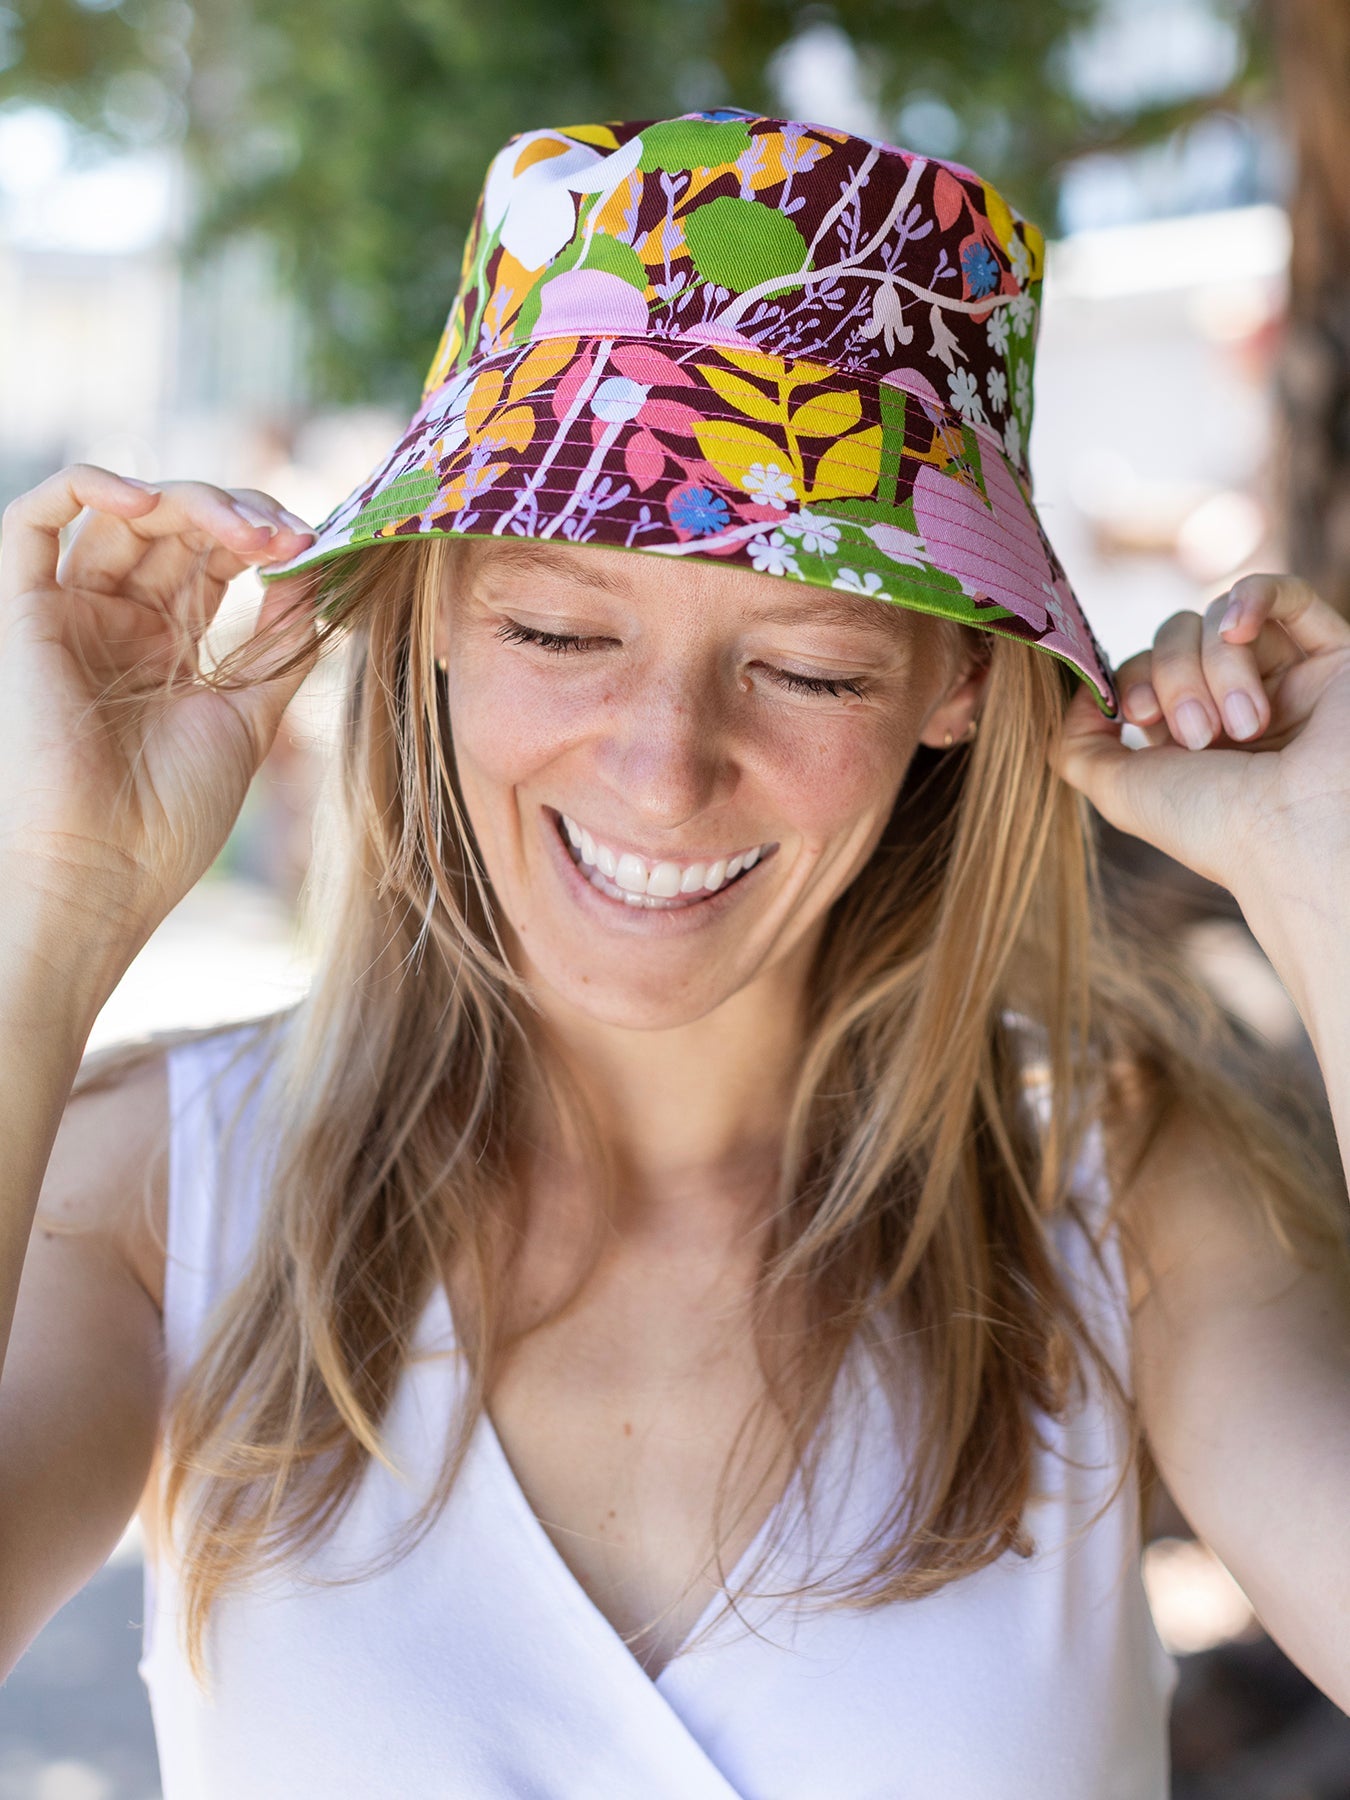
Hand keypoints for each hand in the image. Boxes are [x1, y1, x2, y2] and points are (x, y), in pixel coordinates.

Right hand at [0, 463, 319, 966]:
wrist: (108, 871)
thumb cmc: (173, 816)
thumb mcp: (251, 715)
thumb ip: (281, 641)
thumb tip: (317, 568)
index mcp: (171, 644)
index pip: (216, 555)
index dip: (265, 536)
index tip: (315, 548)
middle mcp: (120, 620)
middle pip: (175, 525)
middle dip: (239, 515)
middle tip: (287, 538)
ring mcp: (73, 612)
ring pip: (121, 511)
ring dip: (189, 501)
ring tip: (244, 531)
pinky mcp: (23, 611)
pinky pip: (32, 518)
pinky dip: (86, 485)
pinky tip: (146, 499)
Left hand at [1048, 573, 1349, 910]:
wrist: (1300, 835)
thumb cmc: (1212, 824)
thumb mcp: (1119, 792)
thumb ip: (1078, 746)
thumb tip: (1083, 695)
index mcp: (1189, 740)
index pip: (1142, 669)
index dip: (1132, 681)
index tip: (1143, 718)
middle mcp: (1236, 706)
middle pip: (1176, 637)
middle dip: (1175, 678)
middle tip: (1201, 736)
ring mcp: (1288, 680)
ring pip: (1220, 623)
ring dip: (1216, 668)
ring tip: (1245, 727)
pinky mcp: (1334, 658)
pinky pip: (1286, 593)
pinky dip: (1252, 597)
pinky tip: (1238, 630)